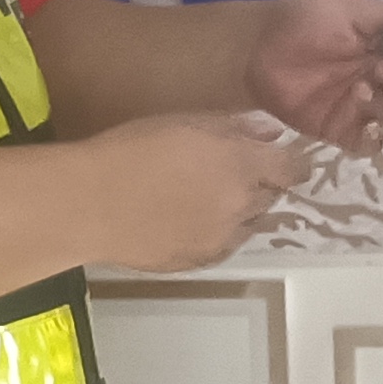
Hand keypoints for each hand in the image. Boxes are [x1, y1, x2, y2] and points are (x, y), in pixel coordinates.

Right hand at [83, 114, 311, 272]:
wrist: (91, 203)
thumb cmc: (132, 149)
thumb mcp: (183, 121)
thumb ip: (233, 127)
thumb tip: (267, 133)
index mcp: (242, 165)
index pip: (291, 168)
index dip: (291, 163)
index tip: (284, 160)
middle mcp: (242, 206)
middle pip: (271, 197)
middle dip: (260, 185)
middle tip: (233, 174)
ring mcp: (223, 239)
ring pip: (250, 225)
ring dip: (241, 212)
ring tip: (209, 200)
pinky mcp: (200, 262)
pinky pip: (224, 246)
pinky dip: (219, 234)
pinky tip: (191, 222)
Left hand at [250, 0, 382, 155]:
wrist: (256, 47)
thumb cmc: (304, 20)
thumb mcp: (354, 9)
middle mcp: (378, 75)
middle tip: (378, 66)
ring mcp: (359, 104)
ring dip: (381, 102)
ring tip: (357, 88)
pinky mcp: (338, 129)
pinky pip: (367, 143)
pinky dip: (370, 140)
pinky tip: (361, 126)